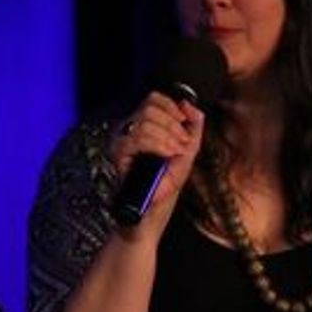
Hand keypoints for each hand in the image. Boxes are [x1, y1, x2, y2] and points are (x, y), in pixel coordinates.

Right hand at [107, 91, 203, 229]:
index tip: (183, 121)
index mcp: (144, 125)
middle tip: (181, 144)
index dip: (171, 106)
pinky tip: (166, 156)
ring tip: (175, 153)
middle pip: (149, 107)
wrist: (153, 211)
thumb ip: (194, 126)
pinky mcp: (118, 153)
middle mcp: (130, 130)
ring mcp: (122, 140)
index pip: (153, 99)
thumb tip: (189, 104)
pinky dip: (158, 145)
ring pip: (145, 121)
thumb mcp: (188, 151)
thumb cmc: (166, 185)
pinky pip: (138, 138)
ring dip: (168, 136)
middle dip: (173, 125)